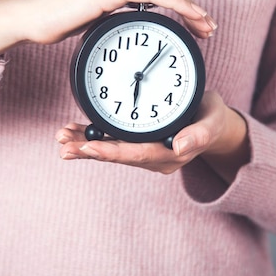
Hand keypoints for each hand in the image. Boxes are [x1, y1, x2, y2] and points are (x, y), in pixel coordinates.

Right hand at [0, 0, 216, 74]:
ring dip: (190, 6)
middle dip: (190, 4)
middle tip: (206, 26)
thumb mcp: (90, 13)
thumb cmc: (53, 19)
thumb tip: (130, 22)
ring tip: (204, 27)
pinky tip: (190, 17)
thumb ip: (112, 12)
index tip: (193, 20)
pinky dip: (177, 4)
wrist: (27, 17)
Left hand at [55, 92, 249, 180]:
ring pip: (111, 149)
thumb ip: (200, 134)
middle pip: (117, 155)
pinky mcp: (137, 141)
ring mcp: (144, 151)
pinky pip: (112, 141)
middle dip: (89, 150)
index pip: (137, 155)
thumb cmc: (212, 117)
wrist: (211, 120)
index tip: (89, 146)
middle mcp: (154, 158)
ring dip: (85, 144)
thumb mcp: (213, 121)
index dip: (111, 151)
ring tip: (61, 138)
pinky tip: (72, 132)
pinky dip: (91, 135)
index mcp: (170, 155)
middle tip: (64, 145)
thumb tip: (180, 147)